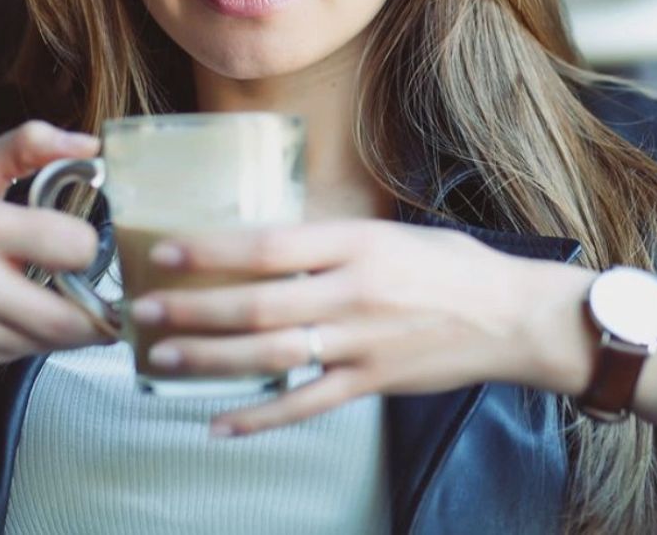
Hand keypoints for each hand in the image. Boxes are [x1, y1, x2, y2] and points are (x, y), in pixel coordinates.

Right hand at [0, 122, 108, 363]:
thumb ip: (33, 144)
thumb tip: (90, 147)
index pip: (73, 248)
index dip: (91, 245)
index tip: (88, 241)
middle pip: (69, 315)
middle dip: (98, 305)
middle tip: (107, 290)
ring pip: (50, 342)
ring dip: (73, 326)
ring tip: (71, 299)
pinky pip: (22, 354)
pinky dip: (38, 338)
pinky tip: (30, 312)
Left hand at [130, 220, 547, 435]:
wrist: (512, 315)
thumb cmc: (453, 264)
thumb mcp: (391, 232)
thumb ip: (332, 240)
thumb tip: (269, 243)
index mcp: (358, 245)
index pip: (270, 245)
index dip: (213, 250)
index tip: (167, 251)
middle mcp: (354, 293)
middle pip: (259, 304)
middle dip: (194, 309)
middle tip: (144, 311)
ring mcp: (362, 343)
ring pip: (272, 356)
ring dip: (210, 359)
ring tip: (161, 358)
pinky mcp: (372, 383)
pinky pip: (307, 404)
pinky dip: (260, 417)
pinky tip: (220, 423)